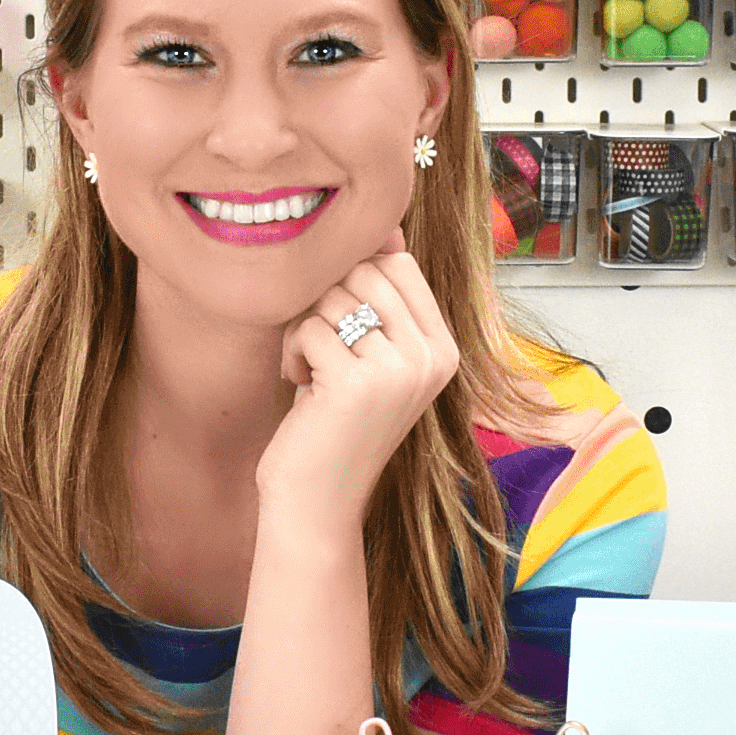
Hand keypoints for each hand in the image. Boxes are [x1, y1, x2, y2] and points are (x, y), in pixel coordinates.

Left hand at [260, 228, 461, 531]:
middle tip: (319, 349)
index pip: (398, 264)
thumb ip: (381, 301)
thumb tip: (386, 230)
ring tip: (310, 370)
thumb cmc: (334, 425)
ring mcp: (400, 370)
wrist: (318, 504)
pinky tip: (299, 385)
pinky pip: (309, 327)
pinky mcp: (359, 383)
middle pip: (364, 271)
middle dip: (326, 301)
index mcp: (444, 348)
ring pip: (333, 296)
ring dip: (305, 327)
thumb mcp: (372, 359)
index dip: (352, 281)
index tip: (340, 326)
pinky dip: (291, 352)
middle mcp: (432, 358)